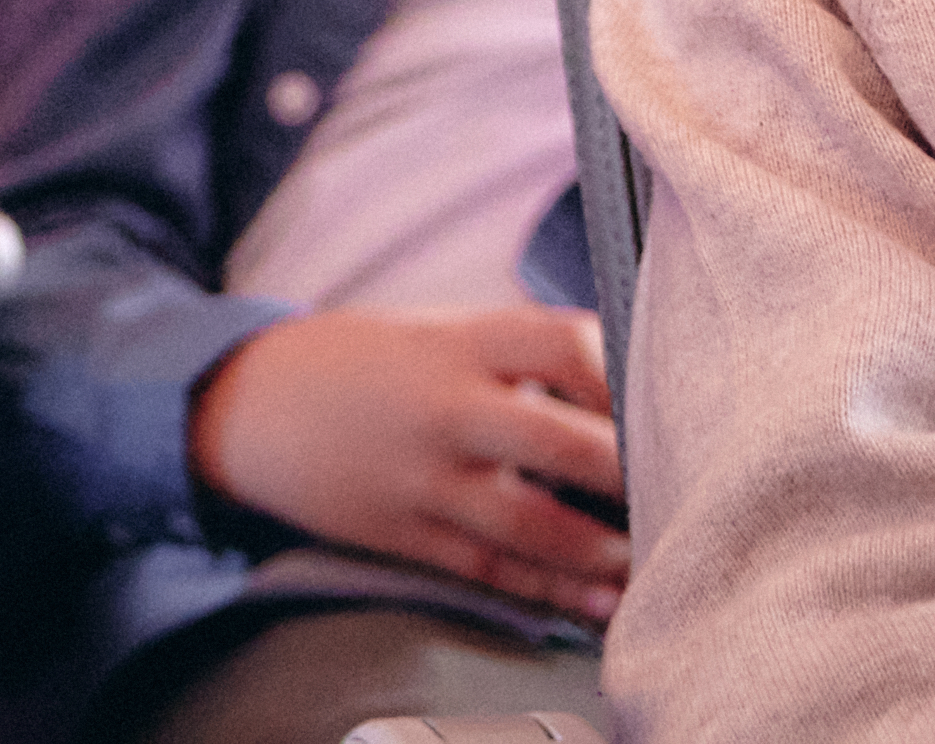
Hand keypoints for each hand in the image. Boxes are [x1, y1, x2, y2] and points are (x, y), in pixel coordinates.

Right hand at [187, 302, 627, 628]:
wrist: (247, 405)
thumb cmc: (358, 362)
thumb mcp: (432, 332)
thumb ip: (514, 353)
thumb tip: (618, 376)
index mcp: (455, 341)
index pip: (561, 341)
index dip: (623, 371)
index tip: (666, 395)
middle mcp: (443, 407)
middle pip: (559, 440)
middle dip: (629, 470)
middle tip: (687, 486)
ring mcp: (424, 477)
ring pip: (531, 524)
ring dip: (601, 549)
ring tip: (652, 559)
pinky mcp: (406, 533)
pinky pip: (492, 570)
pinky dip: (553, 590)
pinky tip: (600, 602)